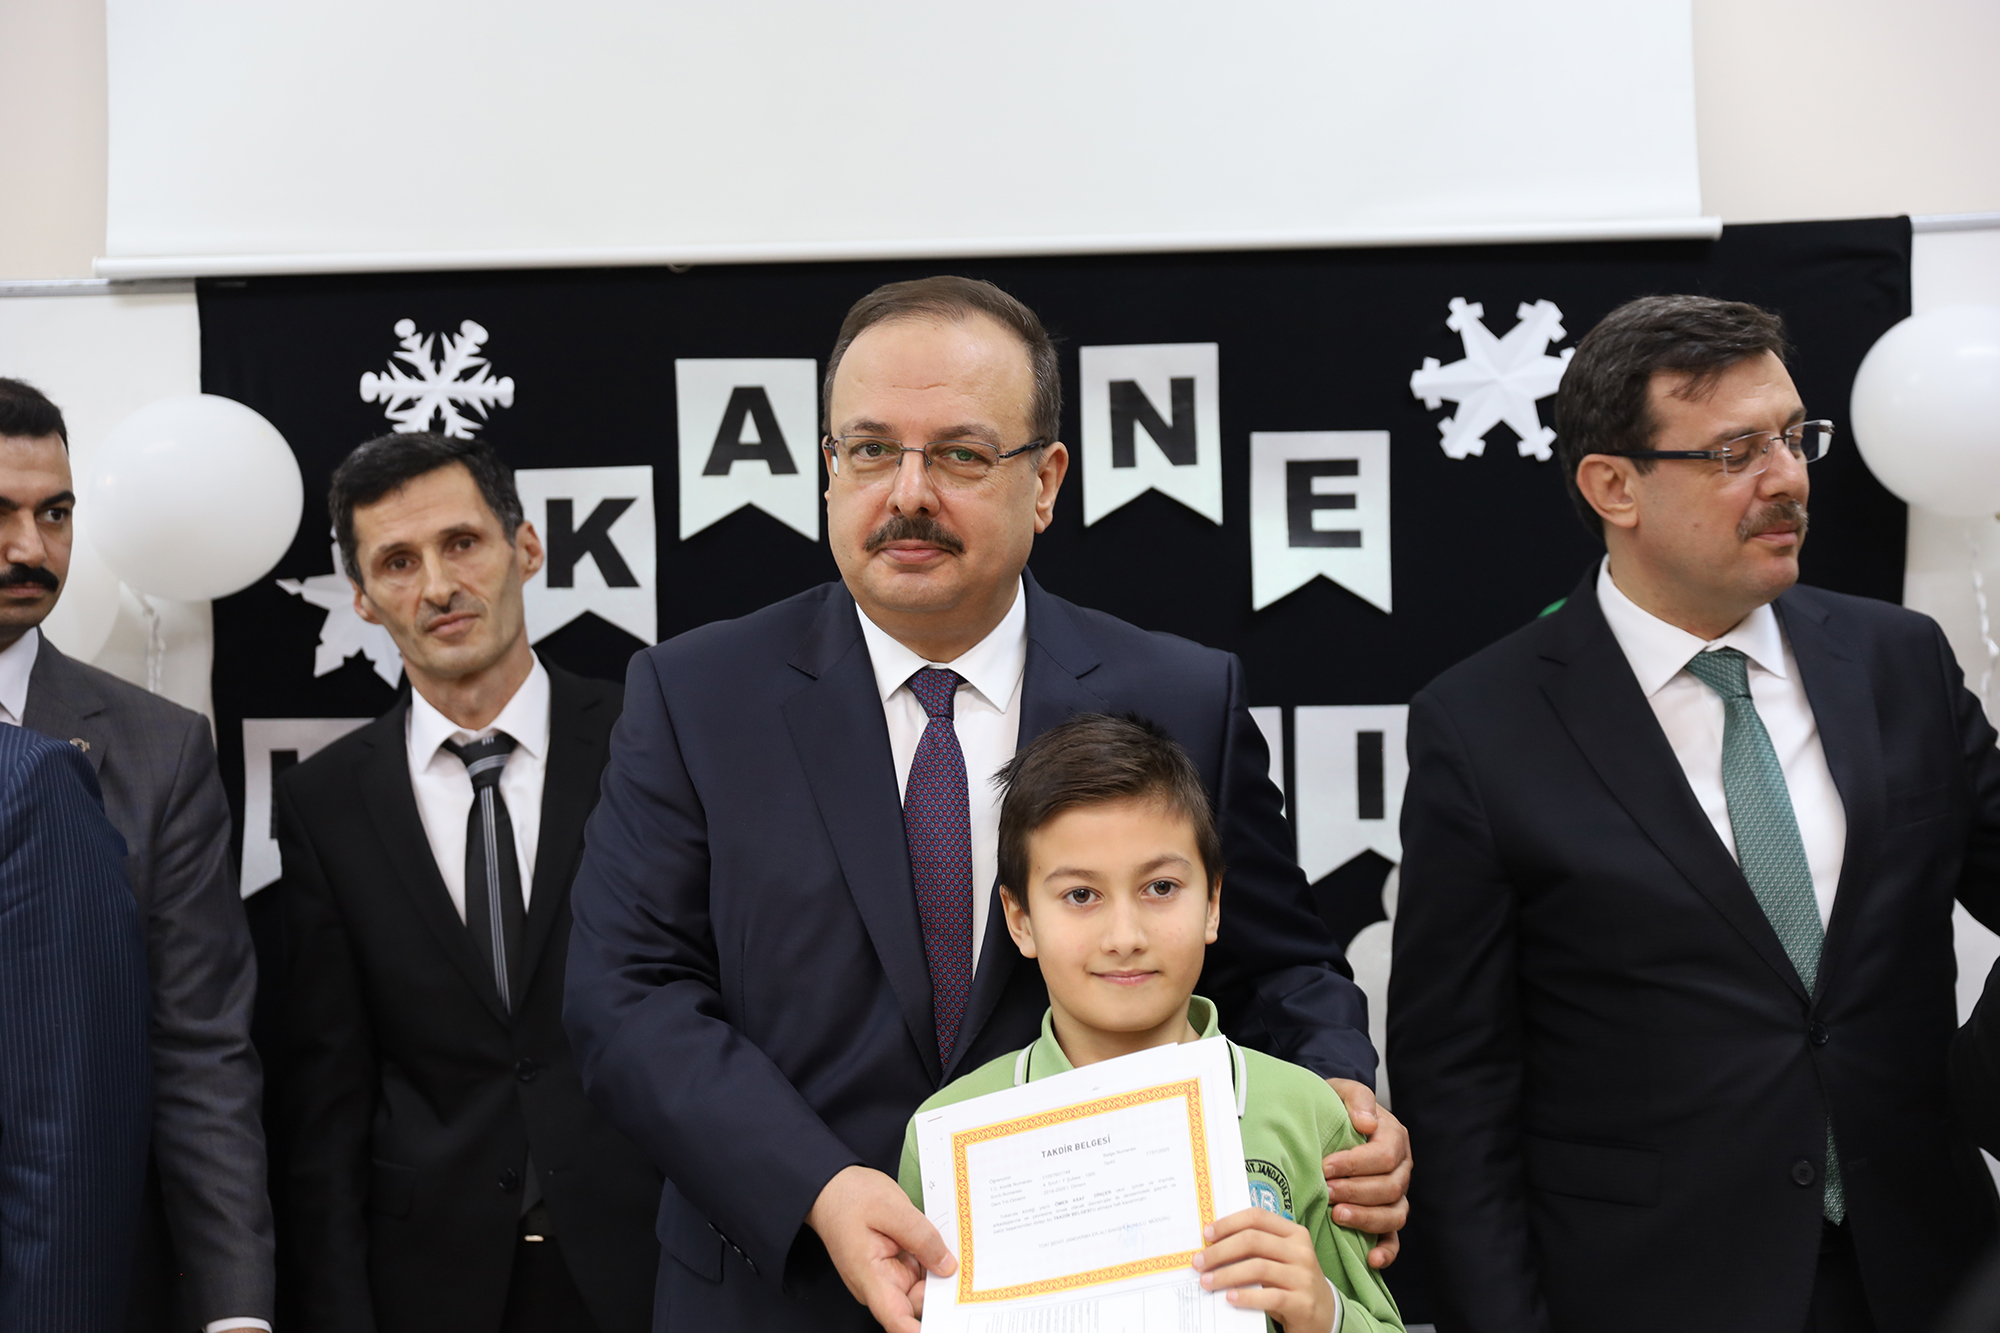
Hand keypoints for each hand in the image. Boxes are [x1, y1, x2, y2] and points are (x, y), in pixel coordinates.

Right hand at [806, 1164, 955, 1332]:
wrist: (831, 1188)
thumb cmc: (851, 1198)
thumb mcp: (892, 1209)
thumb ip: (922, 1237)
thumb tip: (948, 1267)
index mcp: (871, 1277)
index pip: (897, 1321)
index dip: (921, 1331)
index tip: (948, 1324)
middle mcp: (879, 1285)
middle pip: (917, 1305)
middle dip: (942, 1292)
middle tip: (964, 1268)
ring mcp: (887, 1277)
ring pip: (922, 1288)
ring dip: (939, 1273)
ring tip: (950, 1247)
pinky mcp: (893, 1267)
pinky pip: (919, 1273)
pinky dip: (932, 1262)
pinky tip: (940, 1244)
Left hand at [1194, 1207, 1337, 1332]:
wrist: (1324, 1313)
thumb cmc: (1291, 1282)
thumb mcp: (1279, 1259)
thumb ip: (1256, 1247)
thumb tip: (1213, 1244)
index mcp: (1294, 1233)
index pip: (1257, 1217)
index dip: (1229, 1223)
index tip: (1207, 1234)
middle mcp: (1301, 1251)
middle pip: (1253, 1241)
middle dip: (1220, 1251)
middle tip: (1199, 1262)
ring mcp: (1304, 1277)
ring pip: (1258, 1268)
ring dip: (1226, 1274)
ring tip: (1207, 1281)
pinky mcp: (1303, 1302)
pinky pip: (1269, 1296)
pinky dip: (1246, 1296)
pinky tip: (1229, 1298)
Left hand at [1324, 1077, 1409, 1268]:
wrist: (1328, 1120)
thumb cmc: (1334, 1107)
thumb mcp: (1341, 1091)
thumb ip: (1357, 1097)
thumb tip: (1367, 1122)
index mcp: (1393, 1136)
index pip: (1384, 1155)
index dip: (1356, 1164)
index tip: (1326, 1166)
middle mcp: (1401, 1167)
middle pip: (1390, 1187)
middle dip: (1356, 1191)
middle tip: (1326, 1191)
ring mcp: (1396, 1194)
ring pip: (1394, 1214)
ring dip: (1366, 1218)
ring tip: (1337, 1215)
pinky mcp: (1386, 1214)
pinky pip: (1394, 1237)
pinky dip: (1387, 1251)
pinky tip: (1371, 1259)